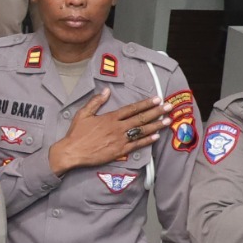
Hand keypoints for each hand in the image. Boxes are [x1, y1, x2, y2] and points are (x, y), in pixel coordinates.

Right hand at [48, 90, 168, 174]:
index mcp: (110, 118)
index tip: (157, 99)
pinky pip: (136, 145)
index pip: (132, 109)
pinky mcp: (119, 151)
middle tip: (169, 107)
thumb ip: (96, 102)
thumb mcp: (83, 113)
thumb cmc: (77, 133)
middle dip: (156, 112)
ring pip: (141, 131)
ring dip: (156, 125)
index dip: (145, 104)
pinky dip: (147, 140)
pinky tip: (156, 136)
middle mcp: (117, 128)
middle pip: (141, 118)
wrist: (72, 152)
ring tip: (167, 121)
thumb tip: (106, 91)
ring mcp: (120, 140)